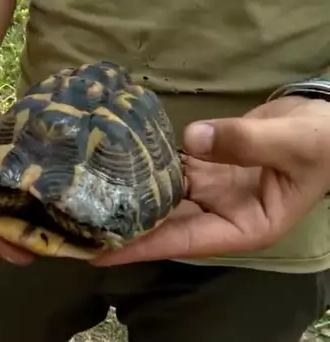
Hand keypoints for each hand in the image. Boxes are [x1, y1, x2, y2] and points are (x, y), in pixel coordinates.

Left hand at [91, 95, 329, 266]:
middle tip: (77, 227)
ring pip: (162, 197)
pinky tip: (115, 161)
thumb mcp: (296, 146)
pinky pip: (170, 169)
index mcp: (243, 227)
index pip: (183, 242)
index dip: (142, 248)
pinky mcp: (203, 167)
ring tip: (84, 197)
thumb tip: (192, 139)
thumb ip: (247, 142)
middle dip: (123, 227)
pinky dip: (145, 167)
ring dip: (128, 197)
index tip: (99, 252)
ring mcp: (209, 190)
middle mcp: (219, 214)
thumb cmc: (322, 143)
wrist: (326, 120)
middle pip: (164, 224)